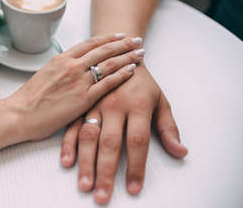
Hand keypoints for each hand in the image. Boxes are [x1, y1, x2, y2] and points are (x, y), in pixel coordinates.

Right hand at [8, 34, 143, 141]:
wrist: (20, 114)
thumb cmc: (29, 99)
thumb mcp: (44, 75)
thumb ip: (60, 69)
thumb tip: (70, 67)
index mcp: (61, 59)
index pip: (90, 44)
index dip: (108, 38)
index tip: (120, 36)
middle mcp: (72, 66)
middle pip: (104, 50)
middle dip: (123, 44)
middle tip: (137, 40)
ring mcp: (78, 81)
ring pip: (109, 64)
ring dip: (127, 57)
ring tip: (140, 52)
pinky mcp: (83, 98)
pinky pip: (107, 83)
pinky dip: (121, 75)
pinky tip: (132, 70)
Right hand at [60, 65, 188, 203]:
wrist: (119, 54)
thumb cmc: (142, 82)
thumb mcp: (160, 100)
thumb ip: (168, 127)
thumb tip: (180, 151)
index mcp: (138, 104)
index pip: (138, 141)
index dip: (135, 167)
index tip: (132, 188)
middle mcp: (114, 104)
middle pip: (110, 143)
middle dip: (105, 172)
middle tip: (102, 195)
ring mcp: (95, 104)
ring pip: (88, 136)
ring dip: (85, 162)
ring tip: (84, 183)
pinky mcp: (81, 104)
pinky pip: (72, 125)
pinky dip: (68, 144)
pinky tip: (67, 161)